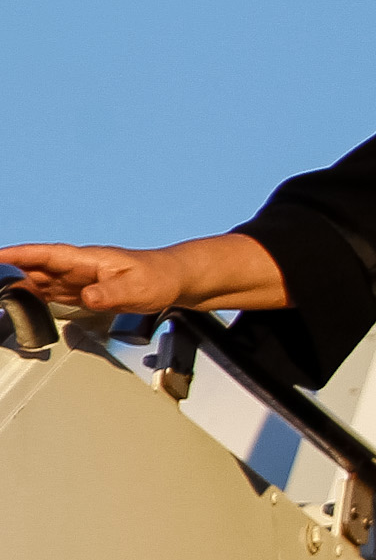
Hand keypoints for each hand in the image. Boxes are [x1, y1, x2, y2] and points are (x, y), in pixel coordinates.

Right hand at [0, 243, 190, 312]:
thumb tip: (87, 297)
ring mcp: (80, 279)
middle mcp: (79, 267)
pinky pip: (52, 292)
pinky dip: (35, 297)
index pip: (47, 254)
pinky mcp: (84, 291)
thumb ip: (111, 293)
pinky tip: (23, 304)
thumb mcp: (137, 289)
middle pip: (37, 267)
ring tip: (4, 297)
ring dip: (19, 286)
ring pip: (41, 280)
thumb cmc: (159, 279)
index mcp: (88, 259)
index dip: (20, 255)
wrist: (175, 281)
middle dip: (10, 272)